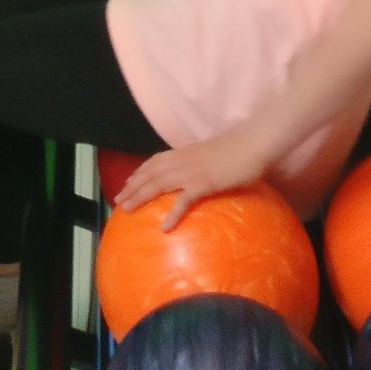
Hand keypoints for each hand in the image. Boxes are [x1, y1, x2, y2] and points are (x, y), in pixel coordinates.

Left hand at [113, 128, 271, 227]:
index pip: (154, 161)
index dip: (139, 172)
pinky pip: (185, 200)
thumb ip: (199, 163)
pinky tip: (165, 227)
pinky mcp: (205, 183)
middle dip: (132, 187)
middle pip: (151, 173)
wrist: (253, 143)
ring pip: (159, 184)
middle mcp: (183, 160)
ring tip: (127, 209)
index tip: (127, 183)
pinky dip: (173, 213)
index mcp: (184, 153)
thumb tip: (194, 175)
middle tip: (118, 201)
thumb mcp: (210, 155)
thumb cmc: (236, 150)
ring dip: (141, 197)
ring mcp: (192, 171)